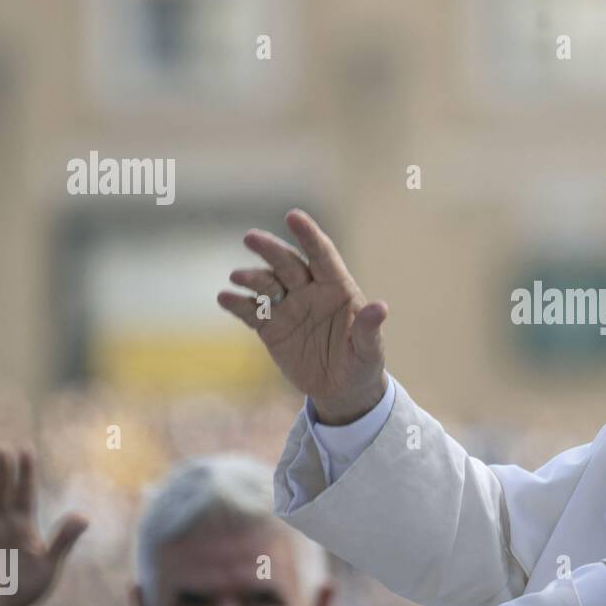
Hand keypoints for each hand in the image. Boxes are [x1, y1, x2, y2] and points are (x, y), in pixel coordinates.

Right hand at [0, 448, 87, 605]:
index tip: (26, 450)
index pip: (25, 495)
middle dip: (3, 472)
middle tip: (2, 446)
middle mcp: (3, 528)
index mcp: (24, 529)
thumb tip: (84, 516)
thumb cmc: (25, 590)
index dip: (25, 474)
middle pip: (2, 494)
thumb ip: (63, 541)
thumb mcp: (50, 566)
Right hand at [218, 209, 388, 424]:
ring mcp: (288, 307)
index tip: (293, 216)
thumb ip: (369, 329)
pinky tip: (224, 298)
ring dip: (252, 278)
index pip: (323, 255)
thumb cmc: (362, 363)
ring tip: (238, 276)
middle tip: (251, 237)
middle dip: (271, 250)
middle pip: (288, 264)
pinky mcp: (271, 328)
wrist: (341, 389)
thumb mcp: (369, 350)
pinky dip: (238, 305)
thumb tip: (380, 307)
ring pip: (267, 285)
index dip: (309, 235)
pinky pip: (252, 313)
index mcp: (338, 288)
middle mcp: (310, 291)